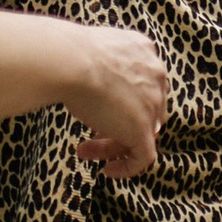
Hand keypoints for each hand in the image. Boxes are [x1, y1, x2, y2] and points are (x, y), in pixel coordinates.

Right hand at [62, 24, 169, 179]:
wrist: (68, 60)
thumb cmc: (66, 52)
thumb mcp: (89, 51)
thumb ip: (98, 64)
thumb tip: (77, 74)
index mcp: (142, 50)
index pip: (142, 84)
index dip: (120, 101)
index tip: (96, 109)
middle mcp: (155, 75)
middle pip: (144, 110)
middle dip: (116, 125)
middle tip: (91, 135)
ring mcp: (152, 104)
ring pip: (141, 133)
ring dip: (112, 146)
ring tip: (84, 151)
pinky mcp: (143, 129)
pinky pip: (143, 157)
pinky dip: (128, 168)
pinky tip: (107, 171)